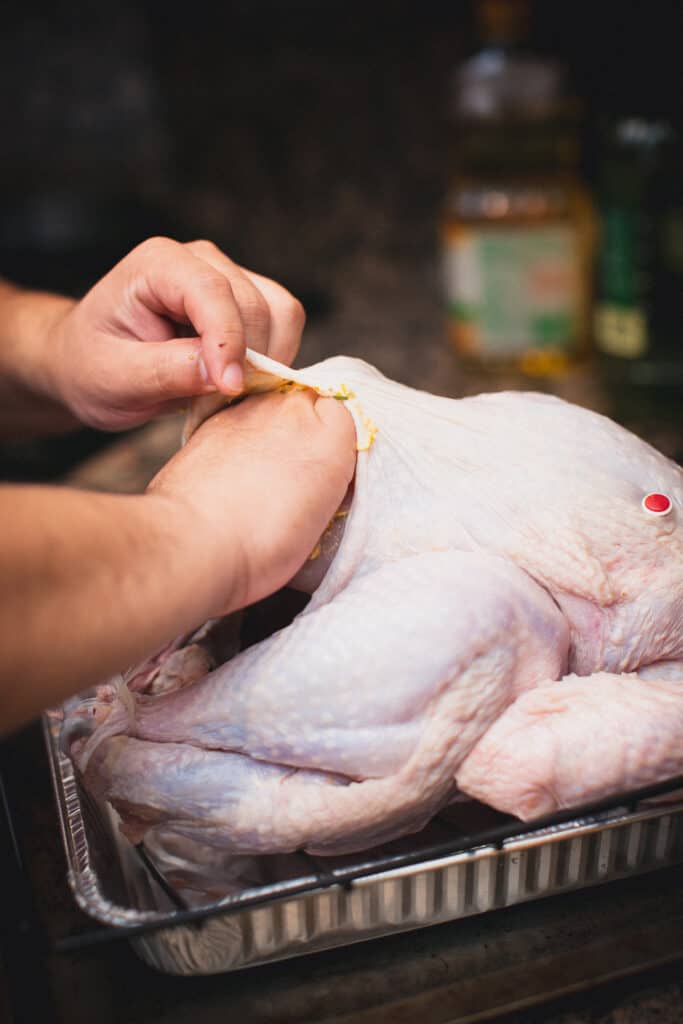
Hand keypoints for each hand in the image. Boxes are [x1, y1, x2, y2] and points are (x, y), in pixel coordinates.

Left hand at [43, 237, 304, 429]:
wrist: (93, 365)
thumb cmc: (94, 366)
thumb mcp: (115, 378)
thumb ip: (164, 371)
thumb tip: (218, 374)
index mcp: (159, 264)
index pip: (213, 291)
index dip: (228, 341)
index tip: (228, 389)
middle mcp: (201, 261)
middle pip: (256, 306)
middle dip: (247, 361)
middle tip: (214, 405)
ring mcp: (231, 279)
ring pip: (282, 315)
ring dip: (266, 363)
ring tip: (222, 396)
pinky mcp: (250, 304)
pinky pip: (284, 329)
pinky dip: (272, 364)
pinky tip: (236, 385)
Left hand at [147, 389, 356, 614]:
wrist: (196, 542)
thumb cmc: (262, 543)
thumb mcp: (321, 520)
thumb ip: (329, 484)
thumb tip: (318, 480)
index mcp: (333, 432)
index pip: (347, 419)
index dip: (336, 447)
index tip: (327, 475)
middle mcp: (294, 408)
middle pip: (309, 406)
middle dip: (303, 432)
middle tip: (292, 475)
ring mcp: (251, 408)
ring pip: (272, 410)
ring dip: (269, 432)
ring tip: (258, 475)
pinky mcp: (214, 418)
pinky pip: (238, 419)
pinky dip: (239, 439)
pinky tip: (231, 472)